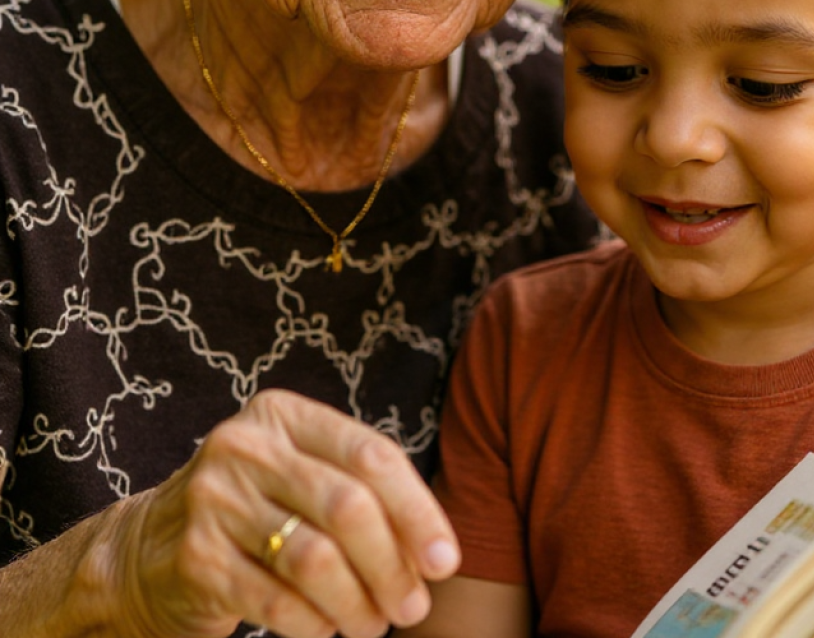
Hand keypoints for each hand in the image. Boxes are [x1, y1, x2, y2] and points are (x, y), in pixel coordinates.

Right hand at [117, 389, 460, 637]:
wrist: (150, 549)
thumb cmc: (258, 509)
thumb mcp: (305, 477)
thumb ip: (365, 496)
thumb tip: (436, 556)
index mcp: (283, 413)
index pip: (371, 455)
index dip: (418, 511)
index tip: (445, 562)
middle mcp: (246, 446)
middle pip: (349, 506)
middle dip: (393, 566)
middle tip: (412, 606)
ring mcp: (214, 499)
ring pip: (317, 559)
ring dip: (359, 603)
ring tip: (373, 624)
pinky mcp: (195, 559)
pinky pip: (278, 602)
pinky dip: (315, 624)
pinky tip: (325, 628)